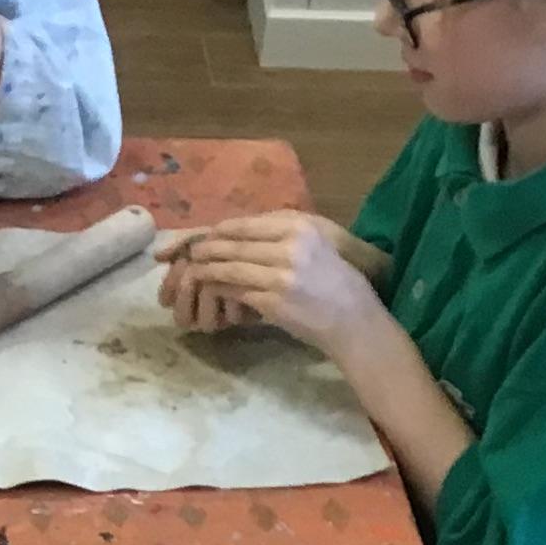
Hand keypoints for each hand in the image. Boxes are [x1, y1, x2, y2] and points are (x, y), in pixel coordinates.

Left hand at [163, 213, 392, 350]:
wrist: (355, 321)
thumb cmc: (339, 285)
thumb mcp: (319, 246)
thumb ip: (287, 236)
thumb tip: (249, 233)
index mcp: (301, 226)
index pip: (249, 223)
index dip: (223, 229)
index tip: (209, 234)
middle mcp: (290, 244)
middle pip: (235, 241)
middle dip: (208, 246)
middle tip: (190, 251)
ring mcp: (280, 272)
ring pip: (229, 264)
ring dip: (206, 267)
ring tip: (192, 269)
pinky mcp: (272, 299)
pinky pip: (234, 288)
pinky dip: (218, 288)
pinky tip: (208, 290)